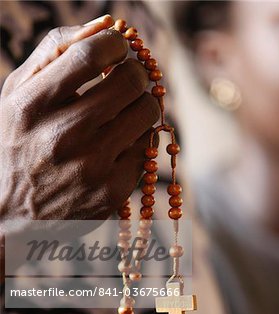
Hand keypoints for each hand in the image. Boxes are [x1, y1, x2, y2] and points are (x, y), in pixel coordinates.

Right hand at [0, 15, 159, 221]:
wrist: (18, 211)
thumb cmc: (21, 144)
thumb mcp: (19, 95)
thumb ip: (55, 52)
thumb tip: (105, 25)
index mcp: (32, 107)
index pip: (90, 54)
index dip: (115, 43)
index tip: (118, 47)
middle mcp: (63, 137)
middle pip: (129, 81)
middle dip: (135, 72)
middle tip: (127, 78)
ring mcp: (91, 167)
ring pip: (147, 113)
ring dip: (142, 103)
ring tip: (124, 110)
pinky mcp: (113, 190)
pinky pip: (147, 147)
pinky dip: (139, 138)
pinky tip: (120, 143)